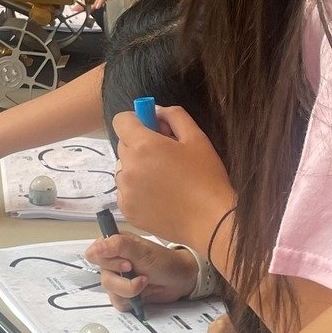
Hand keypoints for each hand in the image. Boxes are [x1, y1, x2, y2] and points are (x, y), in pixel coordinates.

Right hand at [84, 233, 197, 307]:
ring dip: (130, 290)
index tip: (126, 264)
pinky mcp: (124, 295)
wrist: (181, 279)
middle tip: (142, 274)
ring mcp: (117, 280)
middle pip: (103, 278)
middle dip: (124, 280)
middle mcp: (111, 263)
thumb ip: (118, 246)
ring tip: (146, 282)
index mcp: (113, 246)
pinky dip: (132, 300)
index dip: (108, 262)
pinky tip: (144, 292)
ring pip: (111, 293)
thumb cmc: (164, 260)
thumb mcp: (142, 251)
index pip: (93, 255)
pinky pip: (118, 303)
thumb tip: (94, 249)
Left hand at [111, 105, 234, 248]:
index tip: (151, 128)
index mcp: (143, 146)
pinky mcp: (127, 210)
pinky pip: (125, 190)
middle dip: (139, 144)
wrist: (210, 221)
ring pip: (123, 168)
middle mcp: (128, 167)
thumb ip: (174, 116)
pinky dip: (136, 189)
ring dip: (136, 167)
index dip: (136, 120)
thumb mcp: (197, 138)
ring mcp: (125, 191)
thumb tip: (156, 111)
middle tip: (165, 155)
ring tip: (163, 178)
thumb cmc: (207, 178)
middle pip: (123, 144)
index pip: (121, 120)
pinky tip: (159, 195)